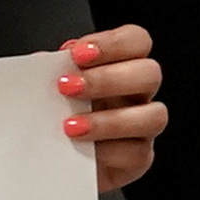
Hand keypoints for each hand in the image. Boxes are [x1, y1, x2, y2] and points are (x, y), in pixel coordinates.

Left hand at [56, 25, 166, 194]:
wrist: (49, 159)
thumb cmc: (54, 115)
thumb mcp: (49, 87)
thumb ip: (53, 71)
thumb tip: (45, 65)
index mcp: (120, 65)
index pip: (136, 41)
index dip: (112, 43)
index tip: (77, 53)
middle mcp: (137, 93)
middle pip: (150, 74)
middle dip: (107, 79)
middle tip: (67, 88)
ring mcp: (142, 126)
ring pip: (155, 115)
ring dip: (110, 120)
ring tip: (70, 125)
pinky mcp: (138, 158)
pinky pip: (136, 153)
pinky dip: (106, 150)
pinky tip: (79, 148)